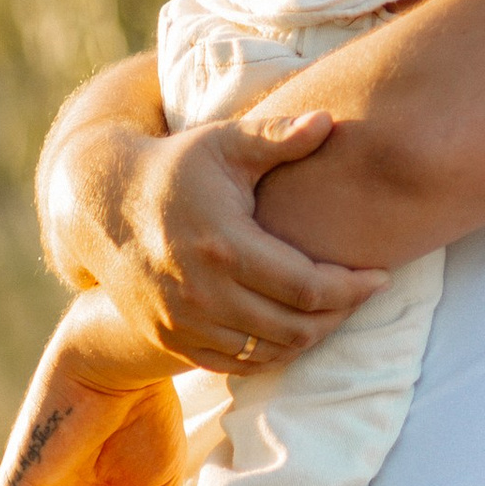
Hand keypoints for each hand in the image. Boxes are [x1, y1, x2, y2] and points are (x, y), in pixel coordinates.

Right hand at [53, 105, 388, 368]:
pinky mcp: (169, 339)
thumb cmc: (176, 168)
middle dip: (340, 314)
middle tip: (364, 293)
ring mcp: (183, 322)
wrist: (103, 207)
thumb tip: (330, 120)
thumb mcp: (223, 143)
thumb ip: (278, 136)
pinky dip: (272, 354)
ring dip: (311, 336)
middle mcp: (202, 293)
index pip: (307, 287)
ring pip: (268, 352)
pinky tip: (294, 329)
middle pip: (294, 327)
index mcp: (224, 246)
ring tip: (335, 309)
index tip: (381, 276)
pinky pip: (235, 365)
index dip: (353, 287)